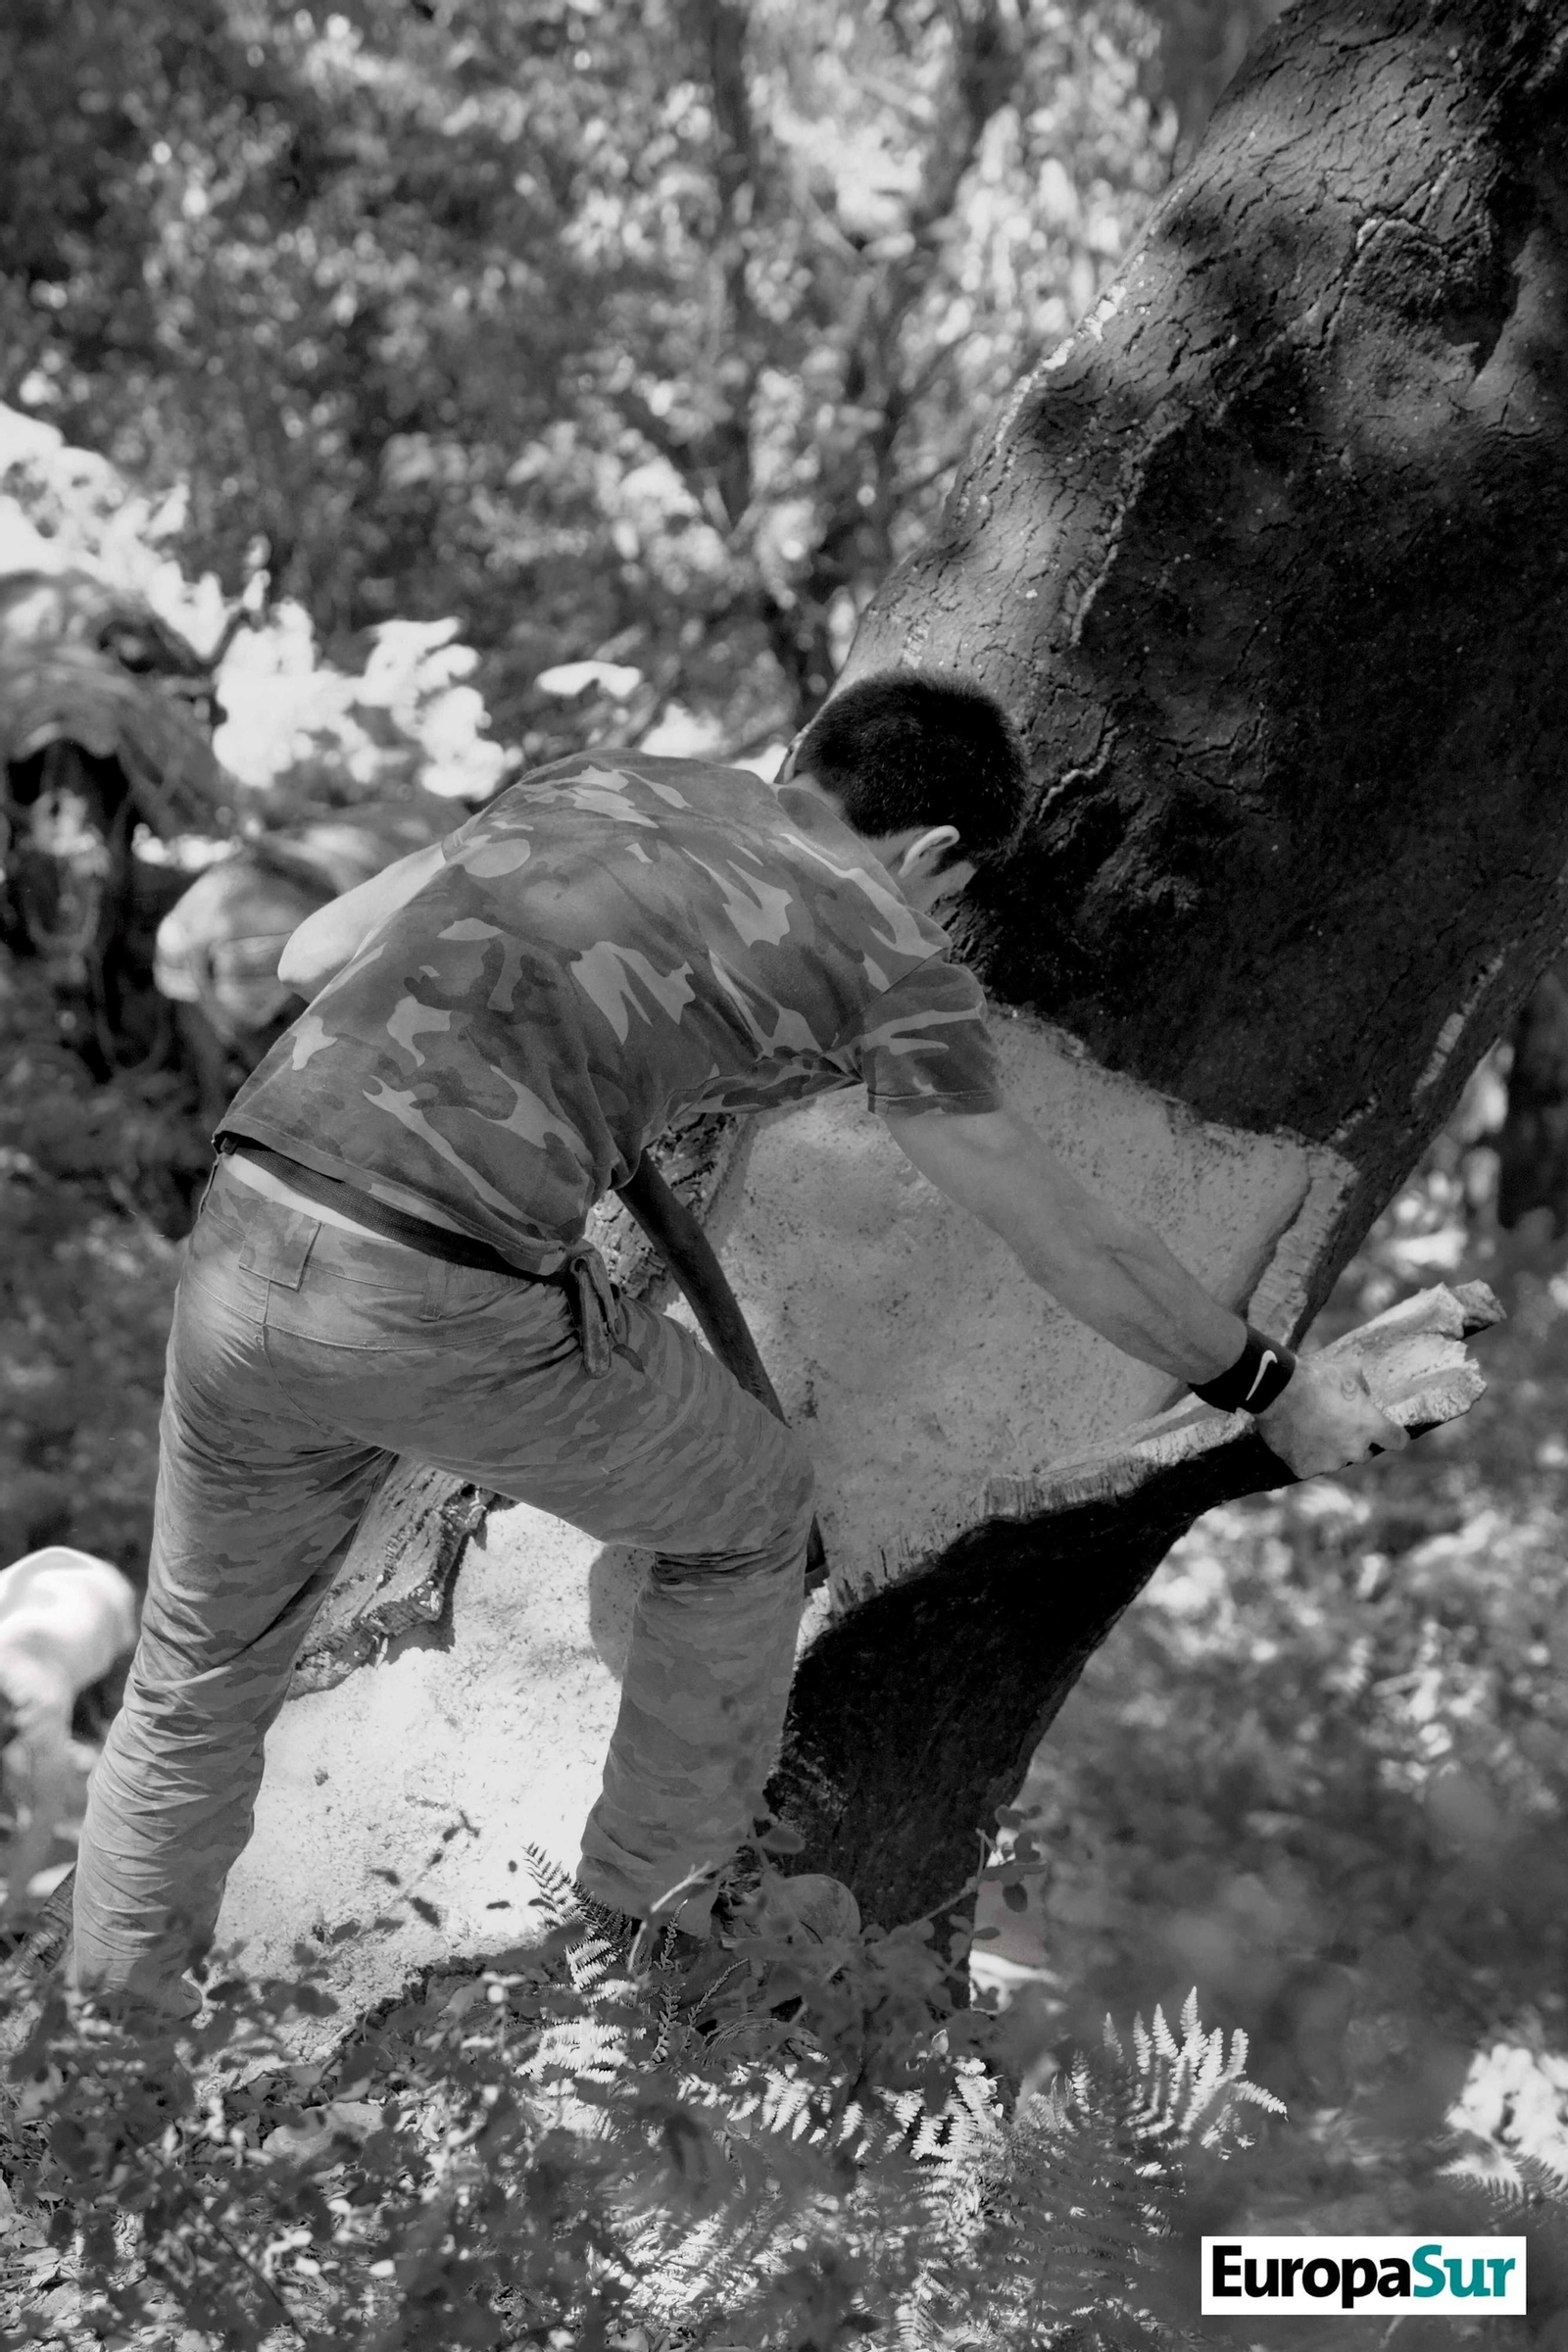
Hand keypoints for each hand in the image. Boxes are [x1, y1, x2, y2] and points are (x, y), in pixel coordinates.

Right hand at [1252, 1355, 1409, 1478]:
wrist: (1276, 1390)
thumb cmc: (1315, 1378)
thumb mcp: (1347, 1370)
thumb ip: (1362, 1387)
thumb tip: (1364, 1395)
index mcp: (1371, 1426)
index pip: (1397, 1440)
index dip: (1392, 1435)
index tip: (1388, 1432)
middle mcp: (1355, 1450)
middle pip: (1365, 1453)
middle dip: (1356, 1441)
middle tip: (1338, 1424)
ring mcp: (1329, 1463)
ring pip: (1336, 1460)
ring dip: (1330, 1448)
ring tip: (1311, 1427)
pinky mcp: (1304, 1469)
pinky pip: (1310, 1464)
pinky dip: (1305, 1454)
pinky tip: (1295, 1436)